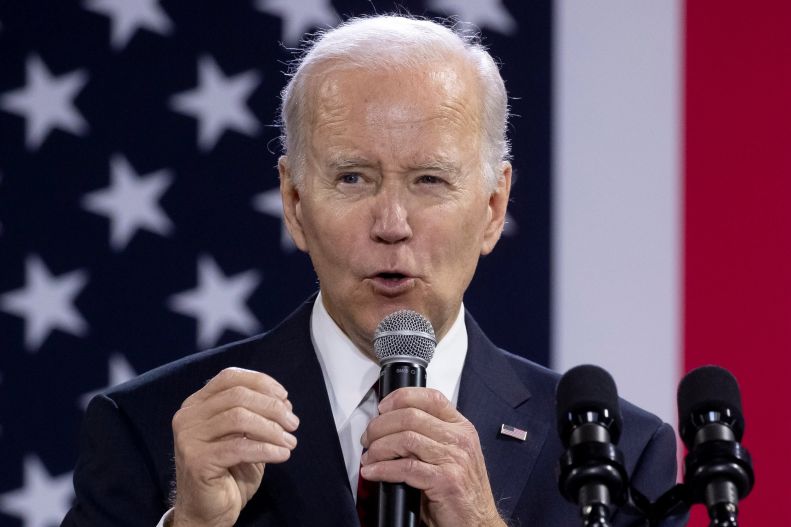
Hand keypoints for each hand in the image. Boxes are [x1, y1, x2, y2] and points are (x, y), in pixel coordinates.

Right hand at [170, 367, 298, 526]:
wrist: (208, 513)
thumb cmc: (229, 472)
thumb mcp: (244, 436)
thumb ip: (256, 414)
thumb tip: (283, 400)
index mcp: (197, 404)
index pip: (229, 377)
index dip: (260, 382)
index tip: (284, 397)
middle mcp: (188, 416)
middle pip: (237, 396)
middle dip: (272, 407)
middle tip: (293, 424)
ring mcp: (189, 438)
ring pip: (238, 418)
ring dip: (272, 428)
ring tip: (290, 441)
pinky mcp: (196, 460)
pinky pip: (239, 447)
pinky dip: (266, 449)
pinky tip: (282, 455)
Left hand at [360, 388, 505, 526]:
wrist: (477, 524)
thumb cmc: (460, 492)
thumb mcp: (450, 456)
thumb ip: (429, 437)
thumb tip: (390, 426)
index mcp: (462, 428)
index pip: (431, 397)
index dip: (401, 397)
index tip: (382, 407)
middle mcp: (460, 439)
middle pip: (411, 416)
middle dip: (381, 425)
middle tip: (368, 438)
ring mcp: (455, 459)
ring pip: (405, 438)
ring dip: (379, 447)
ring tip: (368, 457)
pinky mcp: (445, 480)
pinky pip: (405, 467)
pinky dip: (382, 469)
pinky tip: (372, 472)